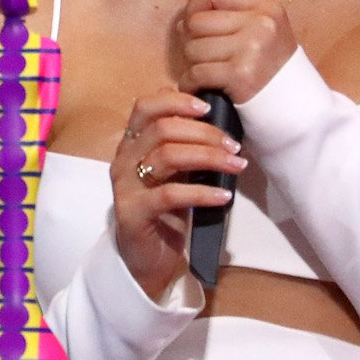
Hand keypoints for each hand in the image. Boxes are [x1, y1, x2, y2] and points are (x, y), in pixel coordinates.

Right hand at [111, 90, 243, 298]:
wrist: (144, 258)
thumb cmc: (163, 212)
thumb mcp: (174, 173)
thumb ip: (182, 146)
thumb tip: (212, 118)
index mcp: (132, 145)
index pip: (145, 107)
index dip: (176, 101)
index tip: (208, 108)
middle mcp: (123, 160)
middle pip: (161, 128)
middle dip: (204, 132)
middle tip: (234, 144)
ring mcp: (125, 187)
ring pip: (167, 156)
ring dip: (208, 157)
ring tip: (236, 165)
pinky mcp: (133, 213)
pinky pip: (170, 195)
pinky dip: (202, 192)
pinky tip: (223, 196)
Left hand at [179, 0, 296, 102]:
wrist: (293, 103)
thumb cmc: (270, 66)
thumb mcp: (263, 30)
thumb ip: (231, 16)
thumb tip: (185, 18)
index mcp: (265, 7)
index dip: (196, 4)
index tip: (197, 24)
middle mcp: (260, 23)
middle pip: (196, 21)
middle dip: (191, 40)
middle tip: (202, 54)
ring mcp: (251, 48)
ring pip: (192, 48)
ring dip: (192, 64)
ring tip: (206, 71)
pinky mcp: (240, 74)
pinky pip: (195, 73)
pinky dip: (190, 82)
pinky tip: (199, 86)